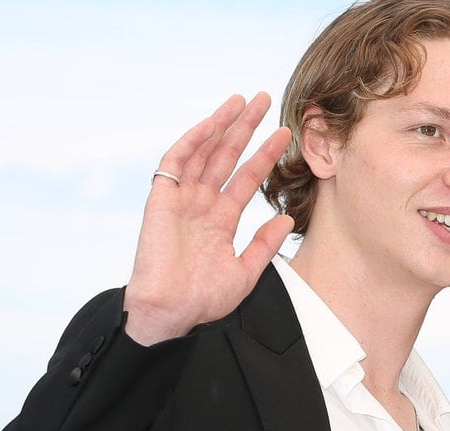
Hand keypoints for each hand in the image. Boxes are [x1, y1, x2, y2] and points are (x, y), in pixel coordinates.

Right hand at [123, 93, 293, 345]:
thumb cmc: (202, 300)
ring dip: (221, 126)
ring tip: (241, 101)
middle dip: (245, 128)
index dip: (265, 155)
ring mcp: (182, 199)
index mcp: (221, 221)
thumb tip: (288, 219)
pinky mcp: (161, 199)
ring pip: (204, 152)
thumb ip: (264, 245)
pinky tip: (211, 124)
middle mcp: (202, 205)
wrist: (170, 313)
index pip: (247, 179)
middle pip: (226, 156)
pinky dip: (192, 142)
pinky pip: (176, 163)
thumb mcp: (245, 273)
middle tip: (265, 99)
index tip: (285, 134)